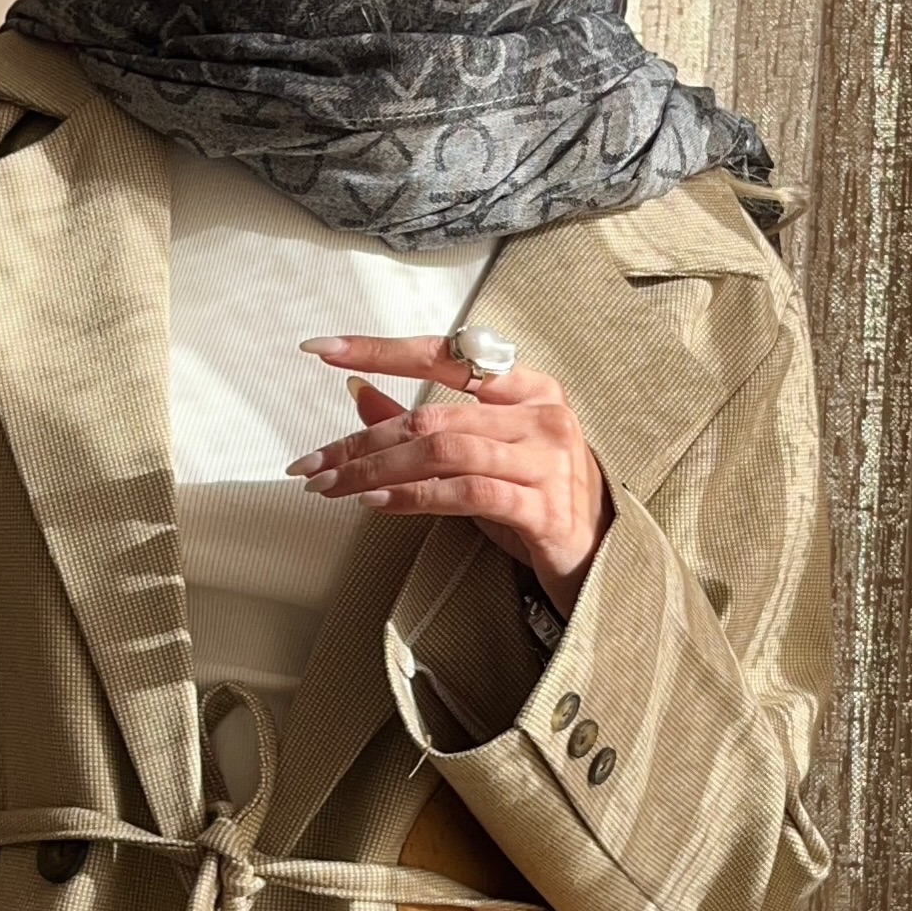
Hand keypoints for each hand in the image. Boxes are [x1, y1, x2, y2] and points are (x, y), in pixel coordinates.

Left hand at [288, 334, 614, 617]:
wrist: (599, 562)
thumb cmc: (535, 505)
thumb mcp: (478, 460)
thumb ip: (424, 427)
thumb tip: (357, 392)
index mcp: (528, 387)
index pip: (444, 356)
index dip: (379, 350)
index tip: (323, 349)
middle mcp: (541, 414)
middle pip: (433, 416)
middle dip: (362, 441)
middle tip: (312, 465)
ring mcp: (547, 460)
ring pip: (445, 452)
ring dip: (378, 472)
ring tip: (334, 489)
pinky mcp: (545, 508)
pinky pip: (468, 493)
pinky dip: (416, 498)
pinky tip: (378, 504)